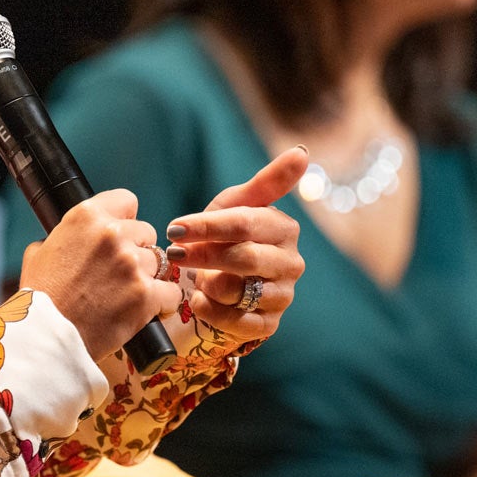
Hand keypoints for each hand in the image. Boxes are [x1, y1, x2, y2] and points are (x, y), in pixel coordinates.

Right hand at [19, 189, 184, 361]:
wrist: (45, 336)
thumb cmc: (39, 298)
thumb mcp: (39, 254)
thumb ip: (62, 239)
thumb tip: (69, 241)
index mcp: (86, 216)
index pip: (127, 201)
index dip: (126, 220)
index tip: (122, 235)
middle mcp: (112, 234)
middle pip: (147, 233)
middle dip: (137, 251)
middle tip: (120, 273)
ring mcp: (132, 264)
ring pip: (160, 263)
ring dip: (148, 278)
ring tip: (127, 296)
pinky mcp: (146, 295)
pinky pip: (171, 293)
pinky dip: (163, 303)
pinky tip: (147, 311)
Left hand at [165, 147, 307, 341]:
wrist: (218, 282)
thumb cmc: (225, 236)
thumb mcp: (236, 206)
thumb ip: (267, 181)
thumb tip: (302, 152)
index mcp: (284, 229)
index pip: (245, 223)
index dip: (207, 226)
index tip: (175, 228)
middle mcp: (291, 263)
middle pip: (244, 258)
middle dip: (204, 256)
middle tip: (175, 255)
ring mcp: (282, 296)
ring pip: (240, 292)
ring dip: (208, 284)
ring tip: (195, 278)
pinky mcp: (268, 324)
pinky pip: (238, 322)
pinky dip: (211, 312)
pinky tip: (199, 301)